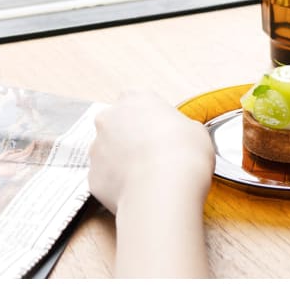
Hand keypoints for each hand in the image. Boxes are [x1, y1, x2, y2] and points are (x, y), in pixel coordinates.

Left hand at [88, 91, 213, 214]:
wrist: (162, 189)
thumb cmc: (182, 155)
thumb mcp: (197, 130)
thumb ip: (182, 127)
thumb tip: (184, 137)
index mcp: (135, 99)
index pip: (137, 100)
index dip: (149, 117)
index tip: (161, 130)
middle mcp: (110, 119)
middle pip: (117, 125)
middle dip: (130, 138)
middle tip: (153, 154)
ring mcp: (97, 148)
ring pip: (107, 152)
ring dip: (122, 161)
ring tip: (147, 176)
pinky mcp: (92, 176)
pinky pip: (105, 179)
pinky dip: (117, 185)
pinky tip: (137, 190)